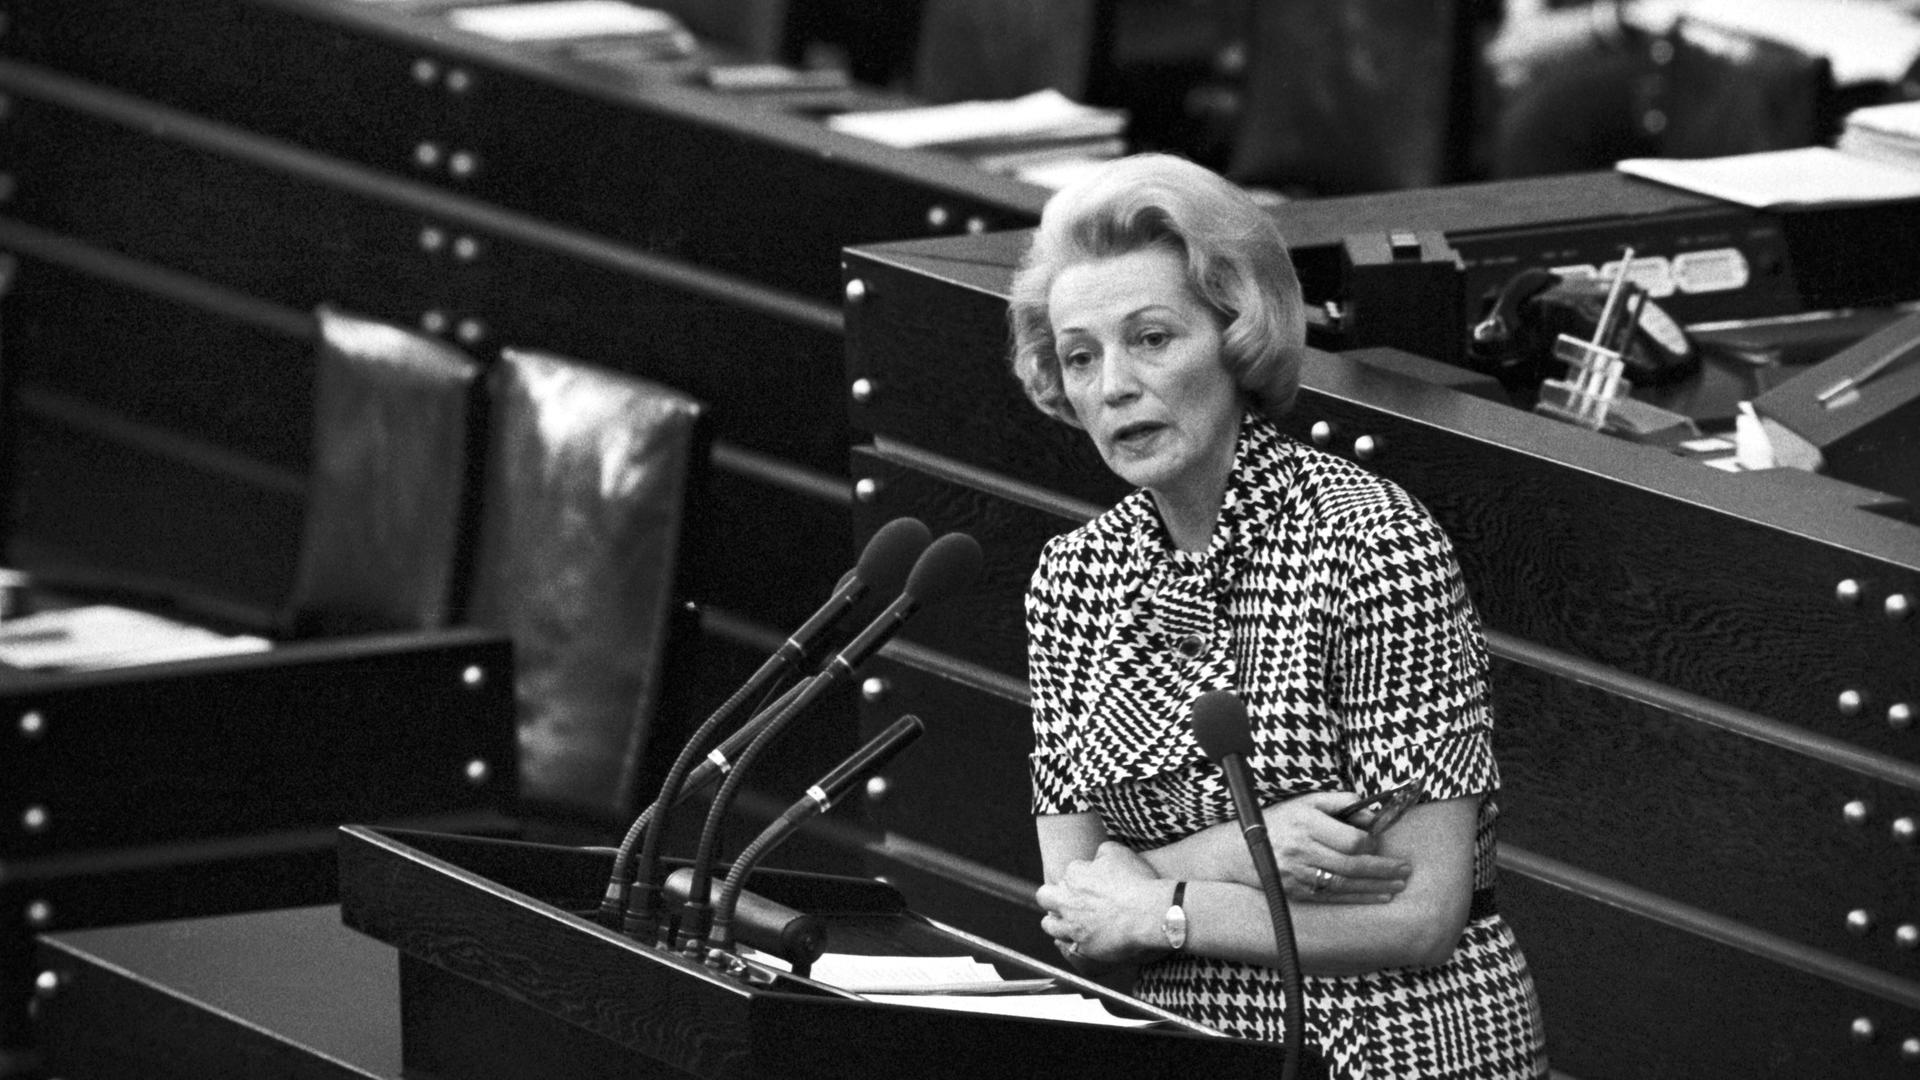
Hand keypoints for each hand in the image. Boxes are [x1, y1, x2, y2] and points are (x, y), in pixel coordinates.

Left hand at [1035, 841, 1164, 964]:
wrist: (1149, 914)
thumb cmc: (1136, 882)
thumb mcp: (1118, 852)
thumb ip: (1101, 852)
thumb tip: (1096, 856)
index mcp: (1074, 875)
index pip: (1066, 874)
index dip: (1077, 879)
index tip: (1088, 884)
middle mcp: (1067, 900)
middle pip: (1045, 897)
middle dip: (1052, 897)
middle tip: (1069, 901)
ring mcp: (1072, 925)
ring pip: (1049, 924)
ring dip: (1056, 921)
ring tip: (1070, 922)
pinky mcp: (1082, 947)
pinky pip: (1066, 946)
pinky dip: (1071, 942)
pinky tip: (1083, 939)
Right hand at [1261, 792, 1411, 902]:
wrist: (1238, 850)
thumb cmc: (1279, 821)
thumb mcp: (1307, 802)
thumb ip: (1340, 802)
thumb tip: (1371, 814)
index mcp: (1306, 824)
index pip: (1349, 840)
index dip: (1370, 843)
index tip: (1378, 843)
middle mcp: (1301, 850)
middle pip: (1352, 865)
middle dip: (1383, 869)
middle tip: (1405, 870)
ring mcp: (1298, 875)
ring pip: (1345, 884)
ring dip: (1376, 887)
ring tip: (1398, 885)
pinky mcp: (1296, 892)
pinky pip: (1333, 898)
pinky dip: (1358, 899)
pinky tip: (1378, 897)